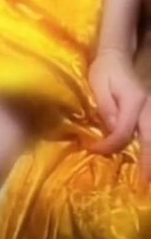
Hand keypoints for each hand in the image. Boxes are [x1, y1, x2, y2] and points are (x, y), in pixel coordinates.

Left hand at [86, 48, 150, 174]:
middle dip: (149, 161)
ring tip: (149, 175)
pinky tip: (148, 159)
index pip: (123, 132)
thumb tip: (112, 130)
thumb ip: (106, 108)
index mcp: (133, 101)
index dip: (108, 145)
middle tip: (145, 181)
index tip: (92, 149)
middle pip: (150, 138)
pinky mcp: (150, 111)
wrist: (116, 56)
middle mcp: (147, 107)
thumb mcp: (98, 86)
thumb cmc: (104, 71)